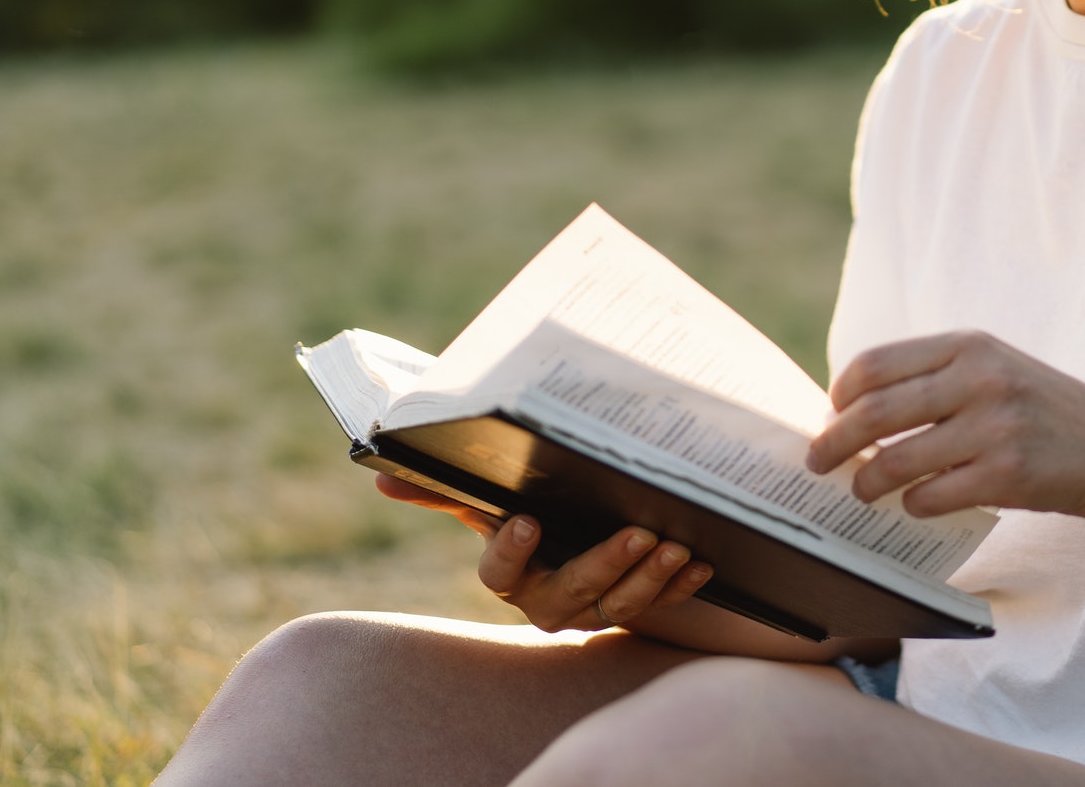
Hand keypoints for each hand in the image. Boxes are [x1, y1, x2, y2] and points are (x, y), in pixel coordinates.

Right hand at [373, 474, 713, 630]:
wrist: (573, 534)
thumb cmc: (525, 508)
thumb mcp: (486, 497)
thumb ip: (442, 489)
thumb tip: (382, 475)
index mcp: (509, 573)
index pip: (498, 576)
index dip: (510, 553)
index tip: (526, 519)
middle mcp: (548, 600)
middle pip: (571, 594)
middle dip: (605, 565)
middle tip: (637, 533)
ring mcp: (593, 610)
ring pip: (619, 606)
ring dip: (649, 580)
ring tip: (676, 546)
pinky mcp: (634, 608)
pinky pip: (658, 606)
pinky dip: (681, 586)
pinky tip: (702, 562)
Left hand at [804, 330, 1084, 519]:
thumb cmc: (1036, 411)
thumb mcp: (992, 368)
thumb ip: (932, 378)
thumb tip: (849, 411)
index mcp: (968, 346)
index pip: (875, 364)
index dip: (841, 394)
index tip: (831, 416)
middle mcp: (979, 379)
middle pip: (874, 412)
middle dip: (833, 442)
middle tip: (817, 462)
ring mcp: (994, 427)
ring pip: (895, 461)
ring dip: (866, 483)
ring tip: (861, 491)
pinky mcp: (1006, 475)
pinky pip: (930, 497)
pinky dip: (912, 505)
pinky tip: (914, 505)